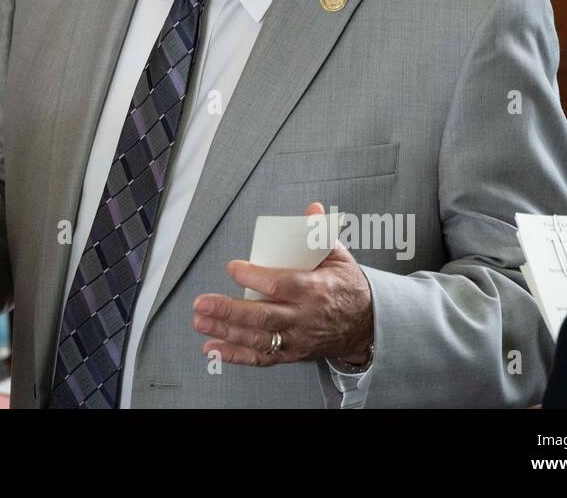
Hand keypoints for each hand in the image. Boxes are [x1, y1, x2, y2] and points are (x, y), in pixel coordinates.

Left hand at [192, 202, 372, 366]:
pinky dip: (235, 356)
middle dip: (228, 310)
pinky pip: (261, 358)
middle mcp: (303, 317)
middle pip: (262, 316)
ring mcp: (297, 338)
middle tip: (201, 302)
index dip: (254, 277)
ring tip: (200, 321)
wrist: (367, 325)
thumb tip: (311, 208)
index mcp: (315, 289)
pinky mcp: (292, 353)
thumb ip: (320, 233)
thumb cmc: (348, 287)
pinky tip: (212, 348)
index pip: (280, 284)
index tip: (233, 267)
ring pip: (257, 338)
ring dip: (225, 331)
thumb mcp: (340, 257)